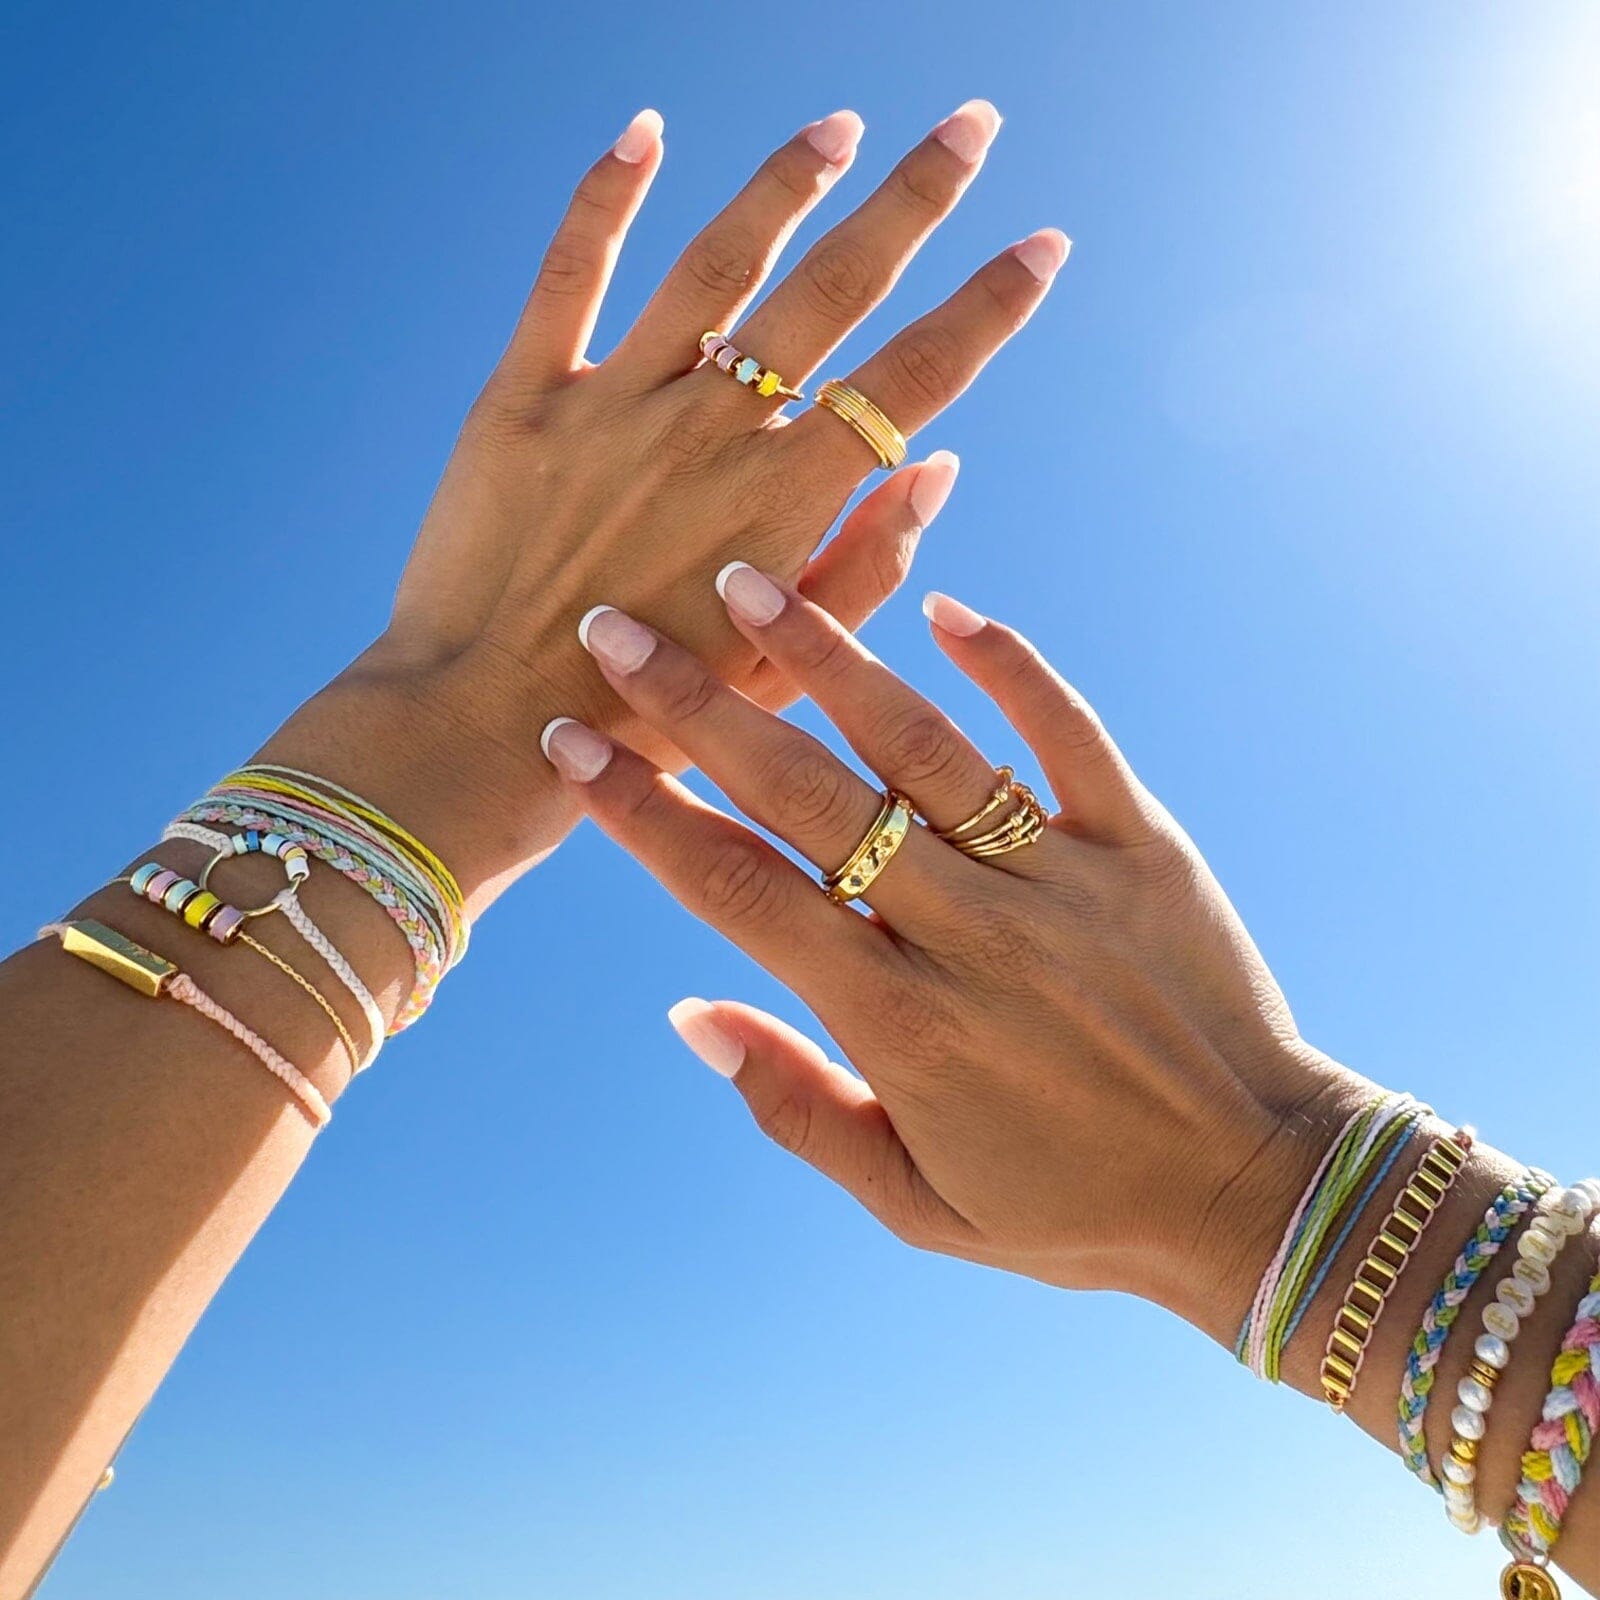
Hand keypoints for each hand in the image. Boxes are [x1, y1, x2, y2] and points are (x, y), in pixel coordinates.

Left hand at [276, 102, 1067, 907]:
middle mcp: (708, 436)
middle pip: (834, 290)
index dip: (989, 307)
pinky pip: (569, 276)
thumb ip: (866, 569)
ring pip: (716, 262)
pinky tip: (645, 131)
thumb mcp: (781, 674)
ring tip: (839, 127)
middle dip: (916, 200)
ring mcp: (613, 407)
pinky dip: (604, 197)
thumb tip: (936, 466)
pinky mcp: (523, 401)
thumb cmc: (646, 720)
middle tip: (970, 127)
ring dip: (787, 183)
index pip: (913, 379)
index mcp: (782, 505)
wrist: (482, 735)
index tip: (1043, 243)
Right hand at [537, 571, 1361, 1339]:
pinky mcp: (1144, 844)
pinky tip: (944, 606)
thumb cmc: (1072, 1206)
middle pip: (810, 799)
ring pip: (925, 747)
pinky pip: (1070, 734)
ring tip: (752, 581)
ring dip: (830, 659)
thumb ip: (797, 1108)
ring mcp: (1063, 880)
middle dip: (700, 709)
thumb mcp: (917, 1204)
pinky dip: (1011, 667)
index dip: (646, 815)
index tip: (575, 747)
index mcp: (902, 1027)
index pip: (741, 894)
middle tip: (618, 629)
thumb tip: (689, 1010)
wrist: (1256, 1188)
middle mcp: (971, 936)